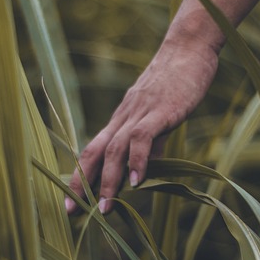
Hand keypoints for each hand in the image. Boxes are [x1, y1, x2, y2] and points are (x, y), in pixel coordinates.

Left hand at [66, 34, 218, 213]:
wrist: (189, 47)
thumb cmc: (177, 82)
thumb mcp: (160, 117)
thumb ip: (151, 144)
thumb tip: (144, 172)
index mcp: (122, 119)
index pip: (93, 150)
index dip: (79, 177)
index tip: (71, 203)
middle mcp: (124, 116)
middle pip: (94, 151)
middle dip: (81, 183)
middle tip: (73, 211)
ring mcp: (140, 112)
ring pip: (115, 148)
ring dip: (108, 179)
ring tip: (105, 207)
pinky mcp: (161, 110)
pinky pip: (143, 137)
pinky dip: (138, 160)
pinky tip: (138, 182)